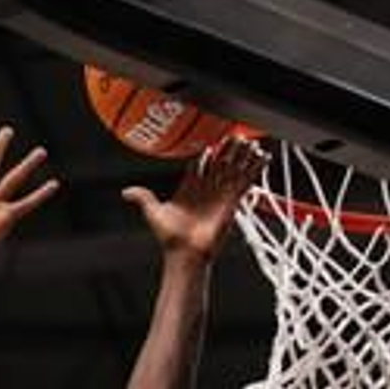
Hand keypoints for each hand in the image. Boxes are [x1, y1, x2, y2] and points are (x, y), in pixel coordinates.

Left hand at [122, 133, 264, 262]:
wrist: (185, 254)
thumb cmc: (170, 238)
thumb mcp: (153, 212)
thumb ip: (143, 198)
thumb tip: (126, 192)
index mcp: (190, 188)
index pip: (200, 163)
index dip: (206, 151)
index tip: (211, 141)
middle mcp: (207, 189)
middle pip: (220, 162)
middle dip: (228, 149)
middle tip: (236, 134)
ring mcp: (220, 194)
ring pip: (234, 168)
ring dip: (243, 154)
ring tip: (250, 140)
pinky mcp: (232, 201)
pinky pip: (246, 181)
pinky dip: (255, 168)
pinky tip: (263, 156)